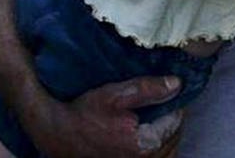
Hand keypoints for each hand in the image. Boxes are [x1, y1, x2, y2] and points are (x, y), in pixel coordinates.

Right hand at [28, 76, 181, 157]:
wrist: (58, 135)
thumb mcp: (115, 95)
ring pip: (167, 152)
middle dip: (171, 120)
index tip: (169, 93)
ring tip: (156, 119)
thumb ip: (147, 89)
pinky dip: (158, 149)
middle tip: (164, 103)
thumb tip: (177, 84)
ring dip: (166, 135)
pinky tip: (148, 136)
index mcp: (146, 143)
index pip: (175, 121)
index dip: (174, 104)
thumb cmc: (84, 114)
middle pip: (173, 138)